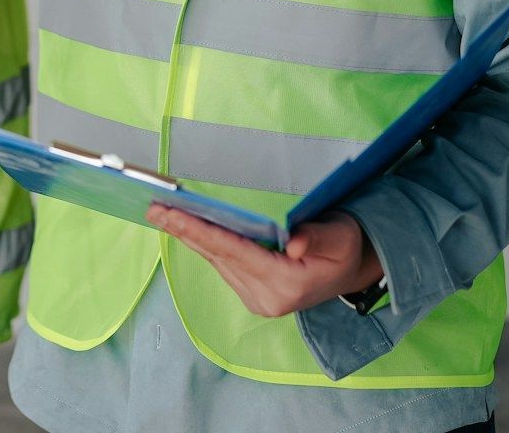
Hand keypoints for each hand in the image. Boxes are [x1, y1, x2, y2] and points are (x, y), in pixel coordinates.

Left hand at [148, 206, 382, 318]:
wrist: (354, 271)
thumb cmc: (347, 247)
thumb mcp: (340, 237)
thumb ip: (316, 238)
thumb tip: (293, 241)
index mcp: (287, 284)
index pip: (234, 252)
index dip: (200, 231)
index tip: (171, 214)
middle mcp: (267, 298)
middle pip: (218, 257)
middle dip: (185, 231)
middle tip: (154, 208)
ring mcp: (258, 300)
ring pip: (217, 261)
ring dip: (191, 236)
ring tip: (164, 213)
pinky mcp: (253, 296)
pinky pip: (223, 265)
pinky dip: (205, 244)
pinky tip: (187, 227)